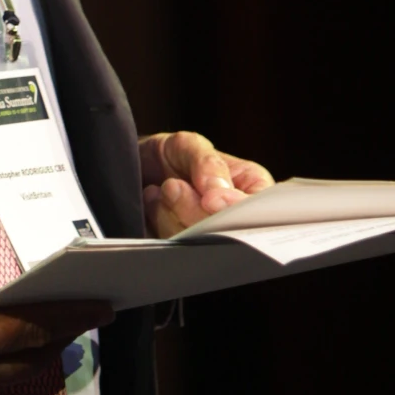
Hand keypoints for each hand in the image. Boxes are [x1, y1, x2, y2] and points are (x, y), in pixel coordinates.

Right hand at [0, 268, 110, 394]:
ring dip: (34, 359)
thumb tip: (16, 301)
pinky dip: (1, 377)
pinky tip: (8, 361)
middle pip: (32, 359)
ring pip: (13, 380)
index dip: (72, 317)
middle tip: (84, 318)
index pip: (33, 327)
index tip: (102, 308)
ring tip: (53, 337)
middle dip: (61, 337)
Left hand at [140, 130, 273, 237]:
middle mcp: (236, 217)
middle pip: (226, 232)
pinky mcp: (185, 249)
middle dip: (193, 209)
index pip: (257, 209)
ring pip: (198, 243)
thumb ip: (208, 163)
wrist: (137, 169)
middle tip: (173, 185)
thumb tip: (218, 192)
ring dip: (171, 214)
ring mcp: (210, 237)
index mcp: (252, 189)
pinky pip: (176, 248)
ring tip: (165, 191)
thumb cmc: (171, 155)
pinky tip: (155, 206)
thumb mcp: (188, 145)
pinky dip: (159, 224)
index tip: (209, 200)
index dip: (234, 209)